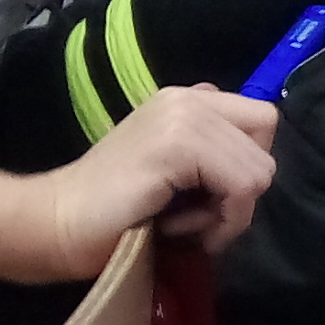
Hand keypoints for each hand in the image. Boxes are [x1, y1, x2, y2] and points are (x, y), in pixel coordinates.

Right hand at [0, 85, 276, 281]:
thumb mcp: (178, 174)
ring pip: (259, 172)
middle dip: (243, 193)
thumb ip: (214, 154)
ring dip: (229, 213)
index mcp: (190, 98)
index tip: (210, 194)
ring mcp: (183, 116)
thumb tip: (259, 163)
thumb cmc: (118, 211)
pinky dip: (222, 221)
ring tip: (181, 222)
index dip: (248, 166)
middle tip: (197, 214)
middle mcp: (189, 97)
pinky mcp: (178, 144)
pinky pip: (242, 187)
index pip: (263, 120)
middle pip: (266, 144)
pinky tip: (178, 227)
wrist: (57, 222)